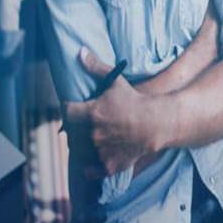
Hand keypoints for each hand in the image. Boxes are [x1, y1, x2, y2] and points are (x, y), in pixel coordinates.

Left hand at [64, 47, 161, 179]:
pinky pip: (88, 170)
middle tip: (83, 123)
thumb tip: (80, 51)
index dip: (69, 109)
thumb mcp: (116, 82)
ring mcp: (99, 151)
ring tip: (89, 137)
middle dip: (74, 127)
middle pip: (69, 133)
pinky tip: (95, 155)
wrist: (157, 123)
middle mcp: (92, 134)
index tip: (74, 108)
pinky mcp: (107, 165)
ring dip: (80, 144)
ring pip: (77, 150)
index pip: (66, 112)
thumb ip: (96, 67)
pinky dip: (89, 166)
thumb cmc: (135, 100)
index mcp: (91, 113)